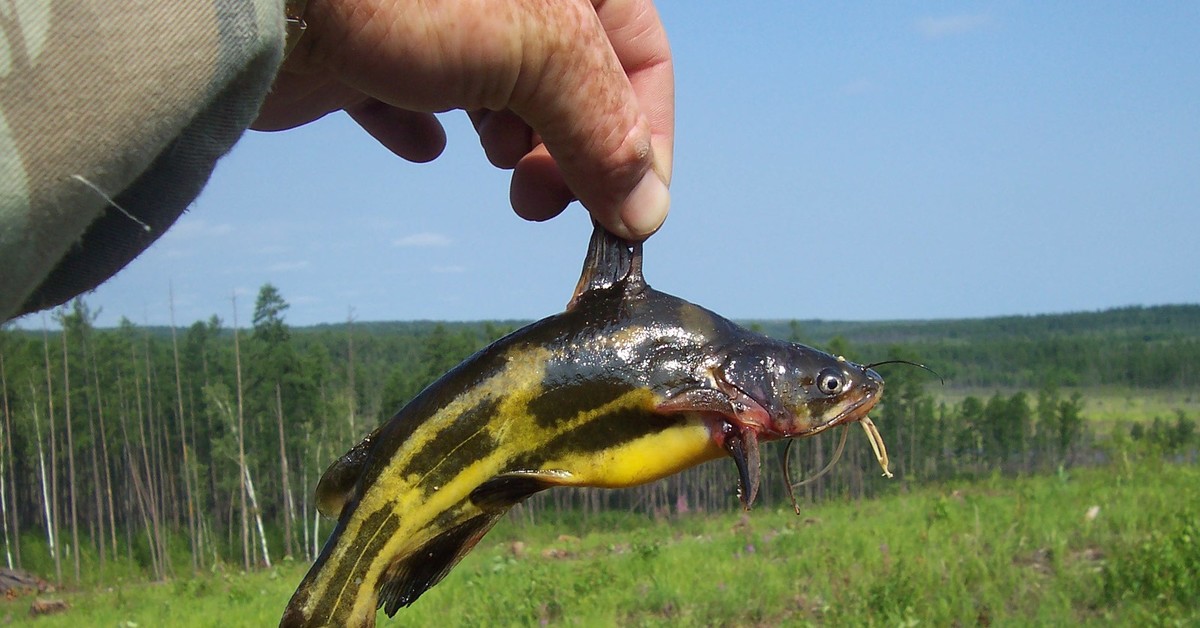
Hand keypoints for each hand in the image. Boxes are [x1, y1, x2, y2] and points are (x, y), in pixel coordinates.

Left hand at [253, 0, 673, 239]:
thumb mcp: (539, 48)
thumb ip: (602, 128)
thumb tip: (646, 211)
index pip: (641, 52)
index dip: (645, 135)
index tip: (625, 211)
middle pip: (572, 75)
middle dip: (569, 147)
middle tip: (541, 199)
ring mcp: (429, 13)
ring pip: (499, 87)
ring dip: (510, 138)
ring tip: (492, 160)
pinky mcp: (362, 44)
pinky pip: (411, 92)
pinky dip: (425, 126)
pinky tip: (419, 142)